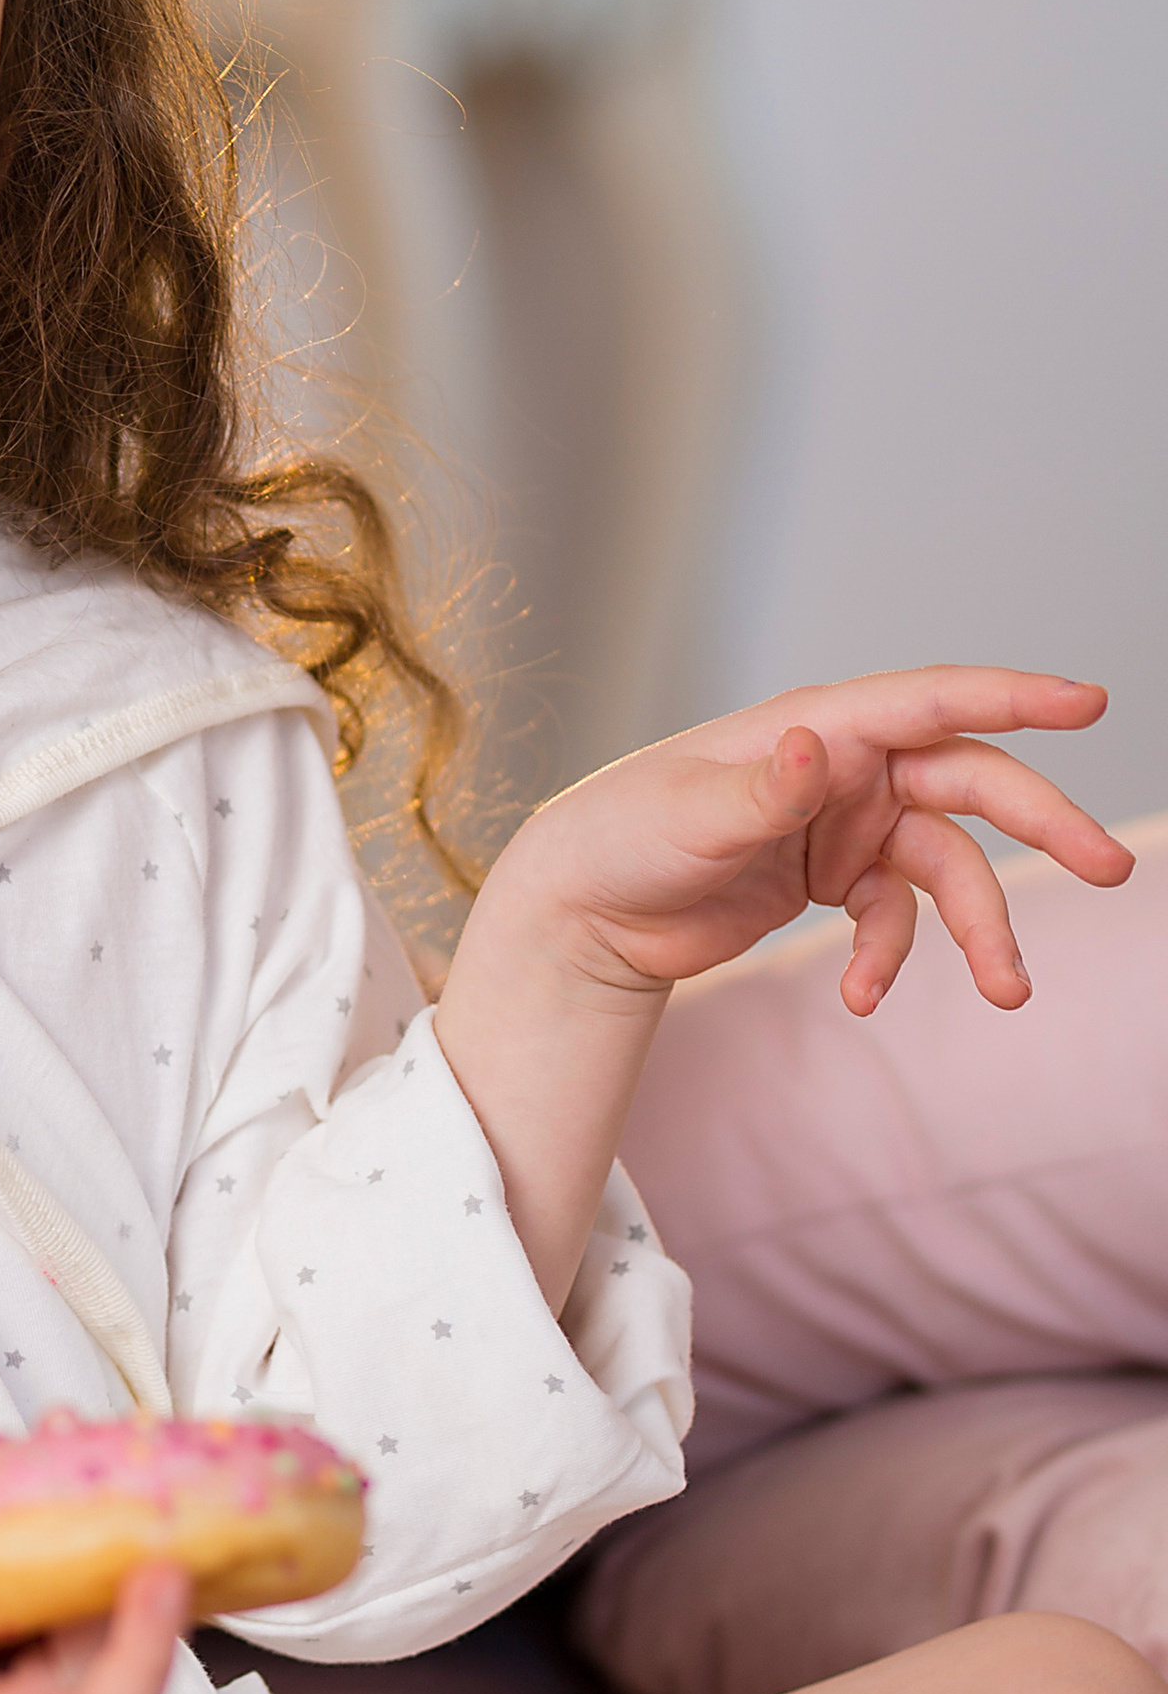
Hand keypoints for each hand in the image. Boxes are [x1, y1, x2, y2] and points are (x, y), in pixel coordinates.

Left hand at [482, 664, 1130, 1016]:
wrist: (583, 913)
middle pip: (970, 783)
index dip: (1013, 696)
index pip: (933, 701)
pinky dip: (891, 957)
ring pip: (946, 866)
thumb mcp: (688, 816)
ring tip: (1009, 992)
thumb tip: (818, 745)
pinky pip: (894, 918)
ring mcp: (845, 823)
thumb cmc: (622, 838)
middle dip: (1042, 824)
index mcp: (820, 725)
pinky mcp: (833, 879)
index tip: (1090, 702)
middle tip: (1110, 868)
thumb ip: (762, 788)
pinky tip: (864, 997)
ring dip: (979, 928)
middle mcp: (845, 765)